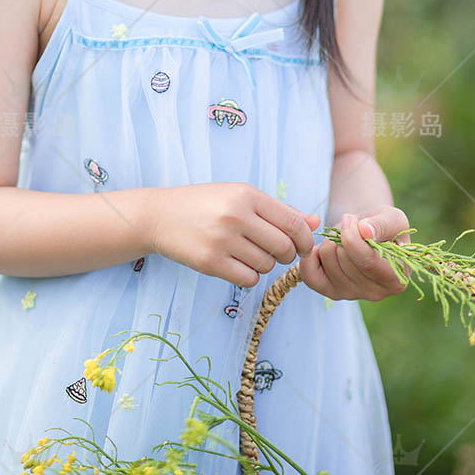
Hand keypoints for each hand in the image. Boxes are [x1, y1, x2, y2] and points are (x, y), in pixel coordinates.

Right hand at [147, 182, 319, 287]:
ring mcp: (222, 240)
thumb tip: (315, 223)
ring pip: (266, 265)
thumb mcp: (240, 196)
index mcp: (247, 195)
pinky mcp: (210, 262)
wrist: (159, 215)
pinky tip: (235, 264)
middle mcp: (236, 215)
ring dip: (263, 264)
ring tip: (246, 253)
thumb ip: (279, 210)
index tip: (303, 246)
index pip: (293, 223)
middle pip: (284, 247)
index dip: (305, 239)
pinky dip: (248, 276)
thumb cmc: (205, 203)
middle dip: (286, 255)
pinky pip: (248, 279)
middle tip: (273, 251)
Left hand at [298, 205, 411, 301]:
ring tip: (341, 236)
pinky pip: (311, 276)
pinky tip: (321, 248)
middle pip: (345, 260)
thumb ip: (383, 224)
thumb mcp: (392, 218)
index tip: (350, 218)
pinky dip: (311, 256)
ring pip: (328, 262)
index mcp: (395, 279)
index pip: (368, 262)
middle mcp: (376, 293)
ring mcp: (352, 295)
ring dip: (330, 241)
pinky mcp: (332, 292)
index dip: (353, 237)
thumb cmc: (381, 225)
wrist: (365, 231)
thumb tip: (365, 231)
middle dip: (341, 235)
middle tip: (349, 227)